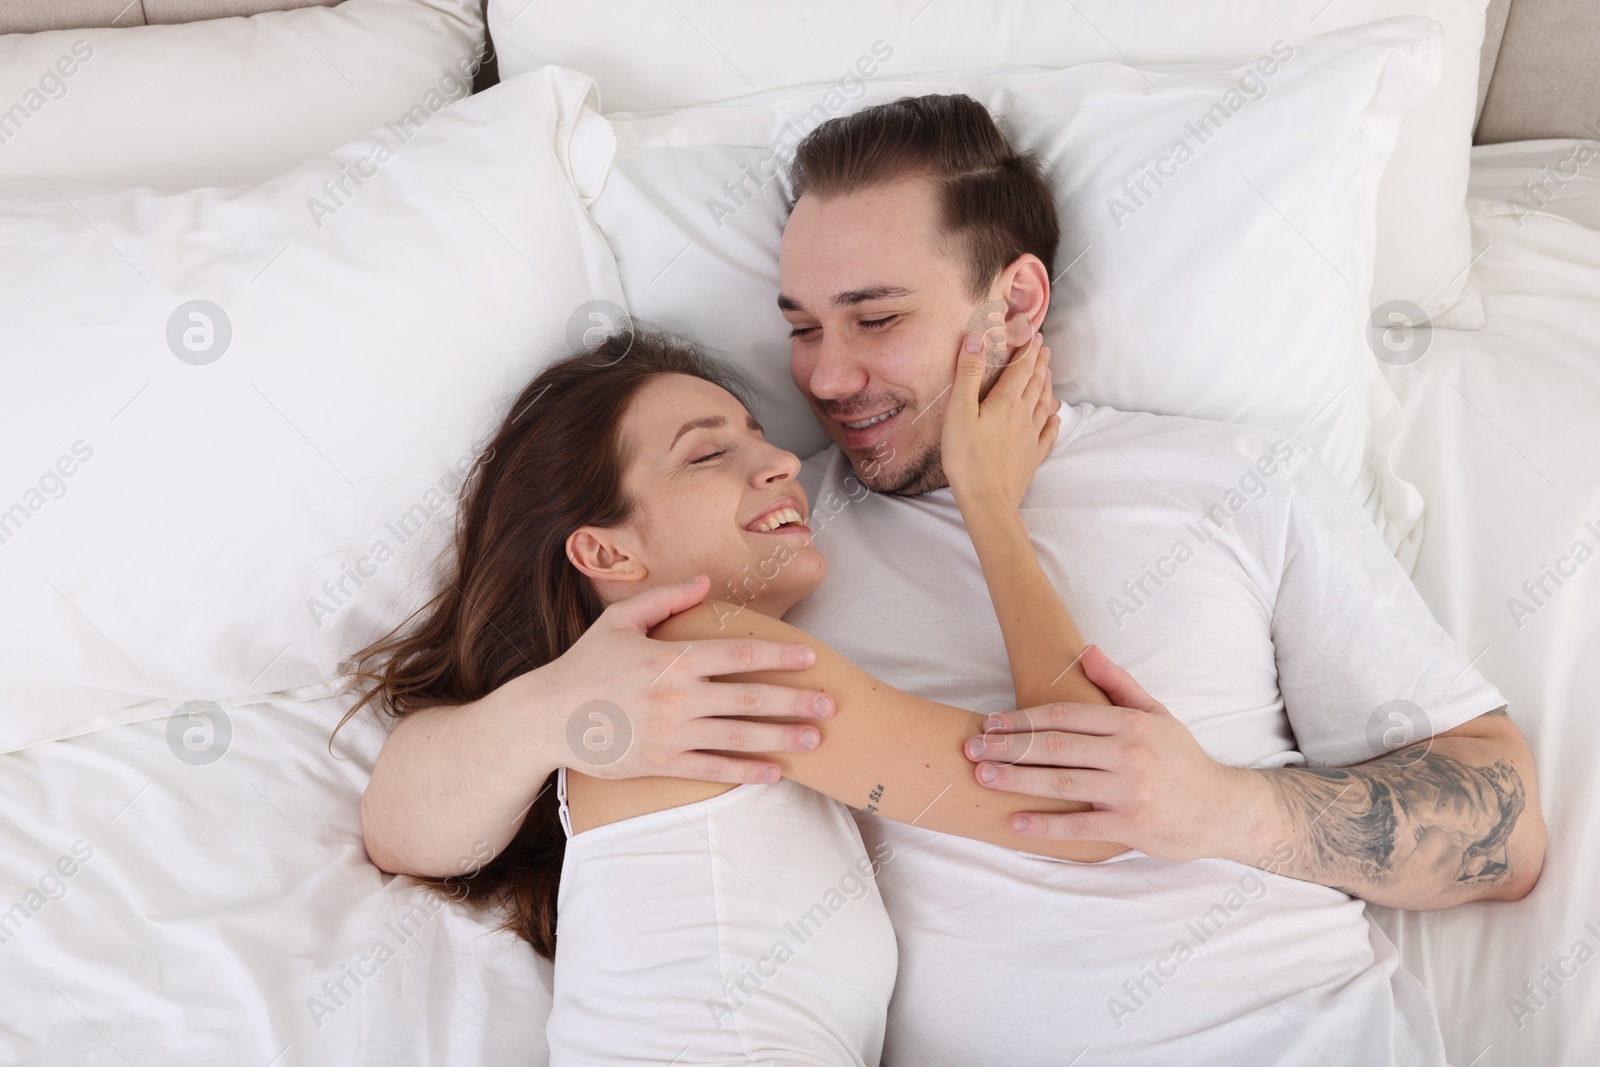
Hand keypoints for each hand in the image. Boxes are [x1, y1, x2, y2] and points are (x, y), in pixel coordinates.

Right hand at [540, 574, 834, 783]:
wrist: (546, 718)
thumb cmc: (585, 665)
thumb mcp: (619, 621)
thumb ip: (665, 599)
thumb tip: (705, 583)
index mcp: (670, 659)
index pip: (735, 655)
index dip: (776, 656)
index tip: (808, 658)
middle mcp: (675, 697)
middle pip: (747, 698)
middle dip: (793, 701)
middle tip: (829, 704)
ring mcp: (670, 733)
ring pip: (737, 737)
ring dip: (780, 738)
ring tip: (814, 739)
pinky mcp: (660, 763)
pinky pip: (712, 770)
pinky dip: (745, 772)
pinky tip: (774, 773)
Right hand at [940, 311, 1058, 515]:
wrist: (987, 501)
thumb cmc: (966, 457)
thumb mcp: (959, 412)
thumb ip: (967, 374)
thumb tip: (975, 338)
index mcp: (1006, 402)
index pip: (1021, 368)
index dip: (1027, 349)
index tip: (1034, 333)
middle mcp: (1023, 416)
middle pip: (1035, 383)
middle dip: (1039, 363)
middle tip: (1044, 348)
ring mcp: (1030, 437)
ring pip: (1043, 405)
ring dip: (1046, 386)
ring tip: (1048, 375)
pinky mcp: (1031, 457)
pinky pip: (1047, 435)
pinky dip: (1052, 422)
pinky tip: (1055, 420)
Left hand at [963, 645, 1254, 860]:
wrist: (1223, 810)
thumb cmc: (1182, 760)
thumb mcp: (1156, 714)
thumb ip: (1118, 684)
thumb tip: (1085, 650)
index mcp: (1130, 723)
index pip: (1065, 715)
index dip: (1024, 718)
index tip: (991, 721)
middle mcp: (1128, 754)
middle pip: (1056, 747)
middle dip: (1008, 746)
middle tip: (971, 746)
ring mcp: (1129, 791)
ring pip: (1061, 783)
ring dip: (1016, 779)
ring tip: (982, 776)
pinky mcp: (1130, 827)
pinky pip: (1079, 825)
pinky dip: (1044, 825)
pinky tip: (1014, 821)